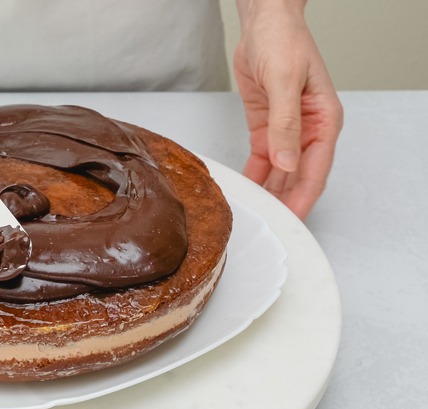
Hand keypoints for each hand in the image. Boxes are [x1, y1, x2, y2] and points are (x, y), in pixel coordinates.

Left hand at [234, 1, 342, 219]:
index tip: (291, 218)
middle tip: (269, 224)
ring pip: (280, 172)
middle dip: (285, 200)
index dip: (303, 196)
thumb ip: (285, 124)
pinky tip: (246, 191)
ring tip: (256, 213)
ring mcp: (286, 130)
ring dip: (269, 192)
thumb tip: (287, 161)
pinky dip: (254, 176)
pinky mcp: (266, 127)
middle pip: (298, 176)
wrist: (264, 23)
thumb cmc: (283, 41)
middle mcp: (308, 130)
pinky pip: (261, 159)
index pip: (316, 168)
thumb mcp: (284, 82)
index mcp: (324, 120)